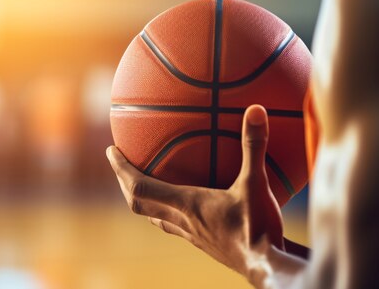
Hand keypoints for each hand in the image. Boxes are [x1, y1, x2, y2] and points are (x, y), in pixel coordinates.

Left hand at [106, 105, 284, 279]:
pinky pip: (176, 225)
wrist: (268, 268)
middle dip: (125, 182)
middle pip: (139, 203)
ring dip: (145, 199)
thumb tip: (255, 110)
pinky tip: (189, 204)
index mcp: (186, 204)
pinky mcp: (205, 243)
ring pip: (156, 217)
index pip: (140, 186)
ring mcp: (192, 235)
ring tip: (146, 183)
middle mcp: (182, 221)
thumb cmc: (259, 227)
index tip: (110, 151)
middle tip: (120, 164)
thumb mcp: (257, 183)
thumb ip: (254, 146)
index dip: (121, 169)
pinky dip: (170, 211)